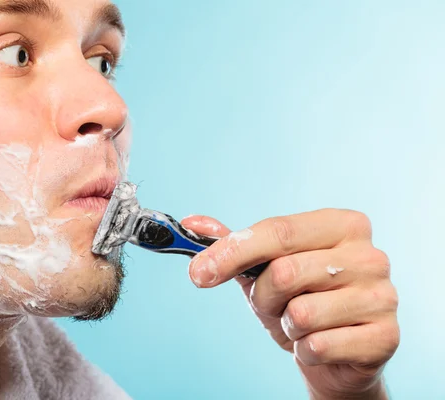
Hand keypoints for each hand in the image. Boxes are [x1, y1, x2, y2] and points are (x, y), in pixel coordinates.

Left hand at [182, 210, 398, 399]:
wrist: (335, 354)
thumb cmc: (300, 300)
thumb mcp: (264, 268)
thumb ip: (232, 243)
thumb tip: (193, 224)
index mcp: (342, 225)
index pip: (277, 230)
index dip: (231, 252)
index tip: (198, 273)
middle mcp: (369, 255)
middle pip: (284, 272)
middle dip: (263, 296)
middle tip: (272, 305)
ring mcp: (383, 296)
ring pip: (301, 313)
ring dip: (287, 324)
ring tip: (302, 323)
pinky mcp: (385, 337)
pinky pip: (318, 345)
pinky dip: (304, 350)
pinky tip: (320, 344)